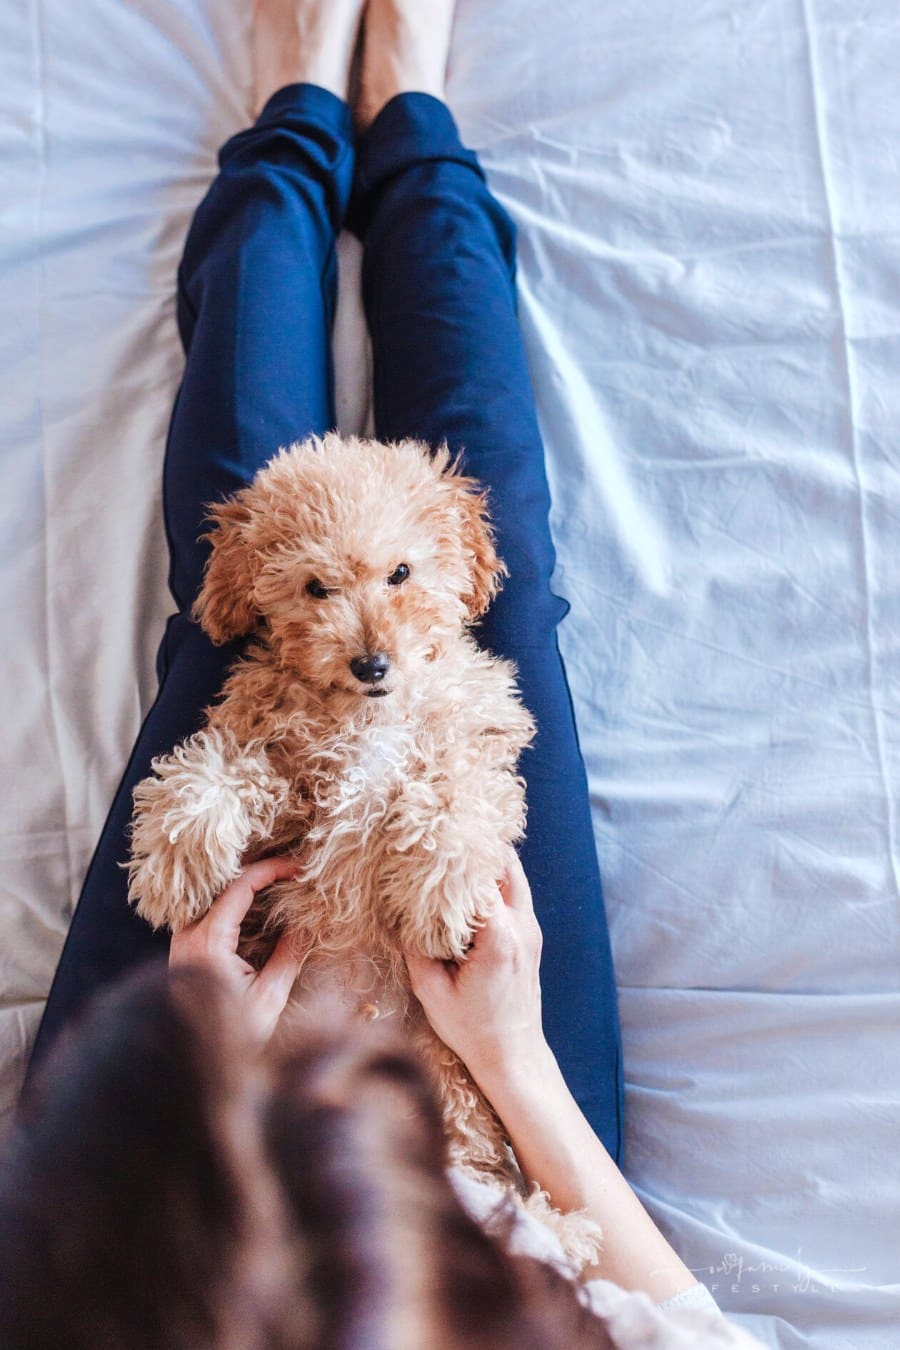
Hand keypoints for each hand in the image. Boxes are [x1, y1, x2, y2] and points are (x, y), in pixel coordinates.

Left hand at [169, 856, 302, 1044]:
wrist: (189, 1065)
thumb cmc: (231, 1035)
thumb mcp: (269, 996)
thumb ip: (288, 954)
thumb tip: (306, 923)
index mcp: (208, 941)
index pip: (239, 886)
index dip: (271, 869)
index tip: (298, 866)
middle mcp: (188, 934)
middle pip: (222, 885)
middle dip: (258, 871)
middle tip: (290, 870)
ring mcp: (181, 941)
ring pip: (213, 897)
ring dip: (244, 887)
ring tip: (277, 883)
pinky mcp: (184, 950)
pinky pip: (208, 913)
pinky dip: (233, 904)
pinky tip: (256, 907)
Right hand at [405, 849, 552, 1091]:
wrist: (513, 1055)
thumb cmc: (473, 1029)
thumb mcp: (431, 992)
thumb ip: (416, 949)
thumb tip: (402, 915)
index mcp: (499, 939)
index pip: (479, 879)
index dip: (452, 864)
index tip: (425, 858)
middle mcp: (522, 928)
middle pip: (506, 865)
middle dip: (475, 852)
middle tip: (442, 848)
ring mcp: (531, 931)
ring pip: (514, 876)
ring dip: (486, 865)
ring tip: (453, 864)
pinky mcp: (531, 937)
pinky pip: (515, 894)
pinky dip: (494, 882)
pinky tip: (468, 889)